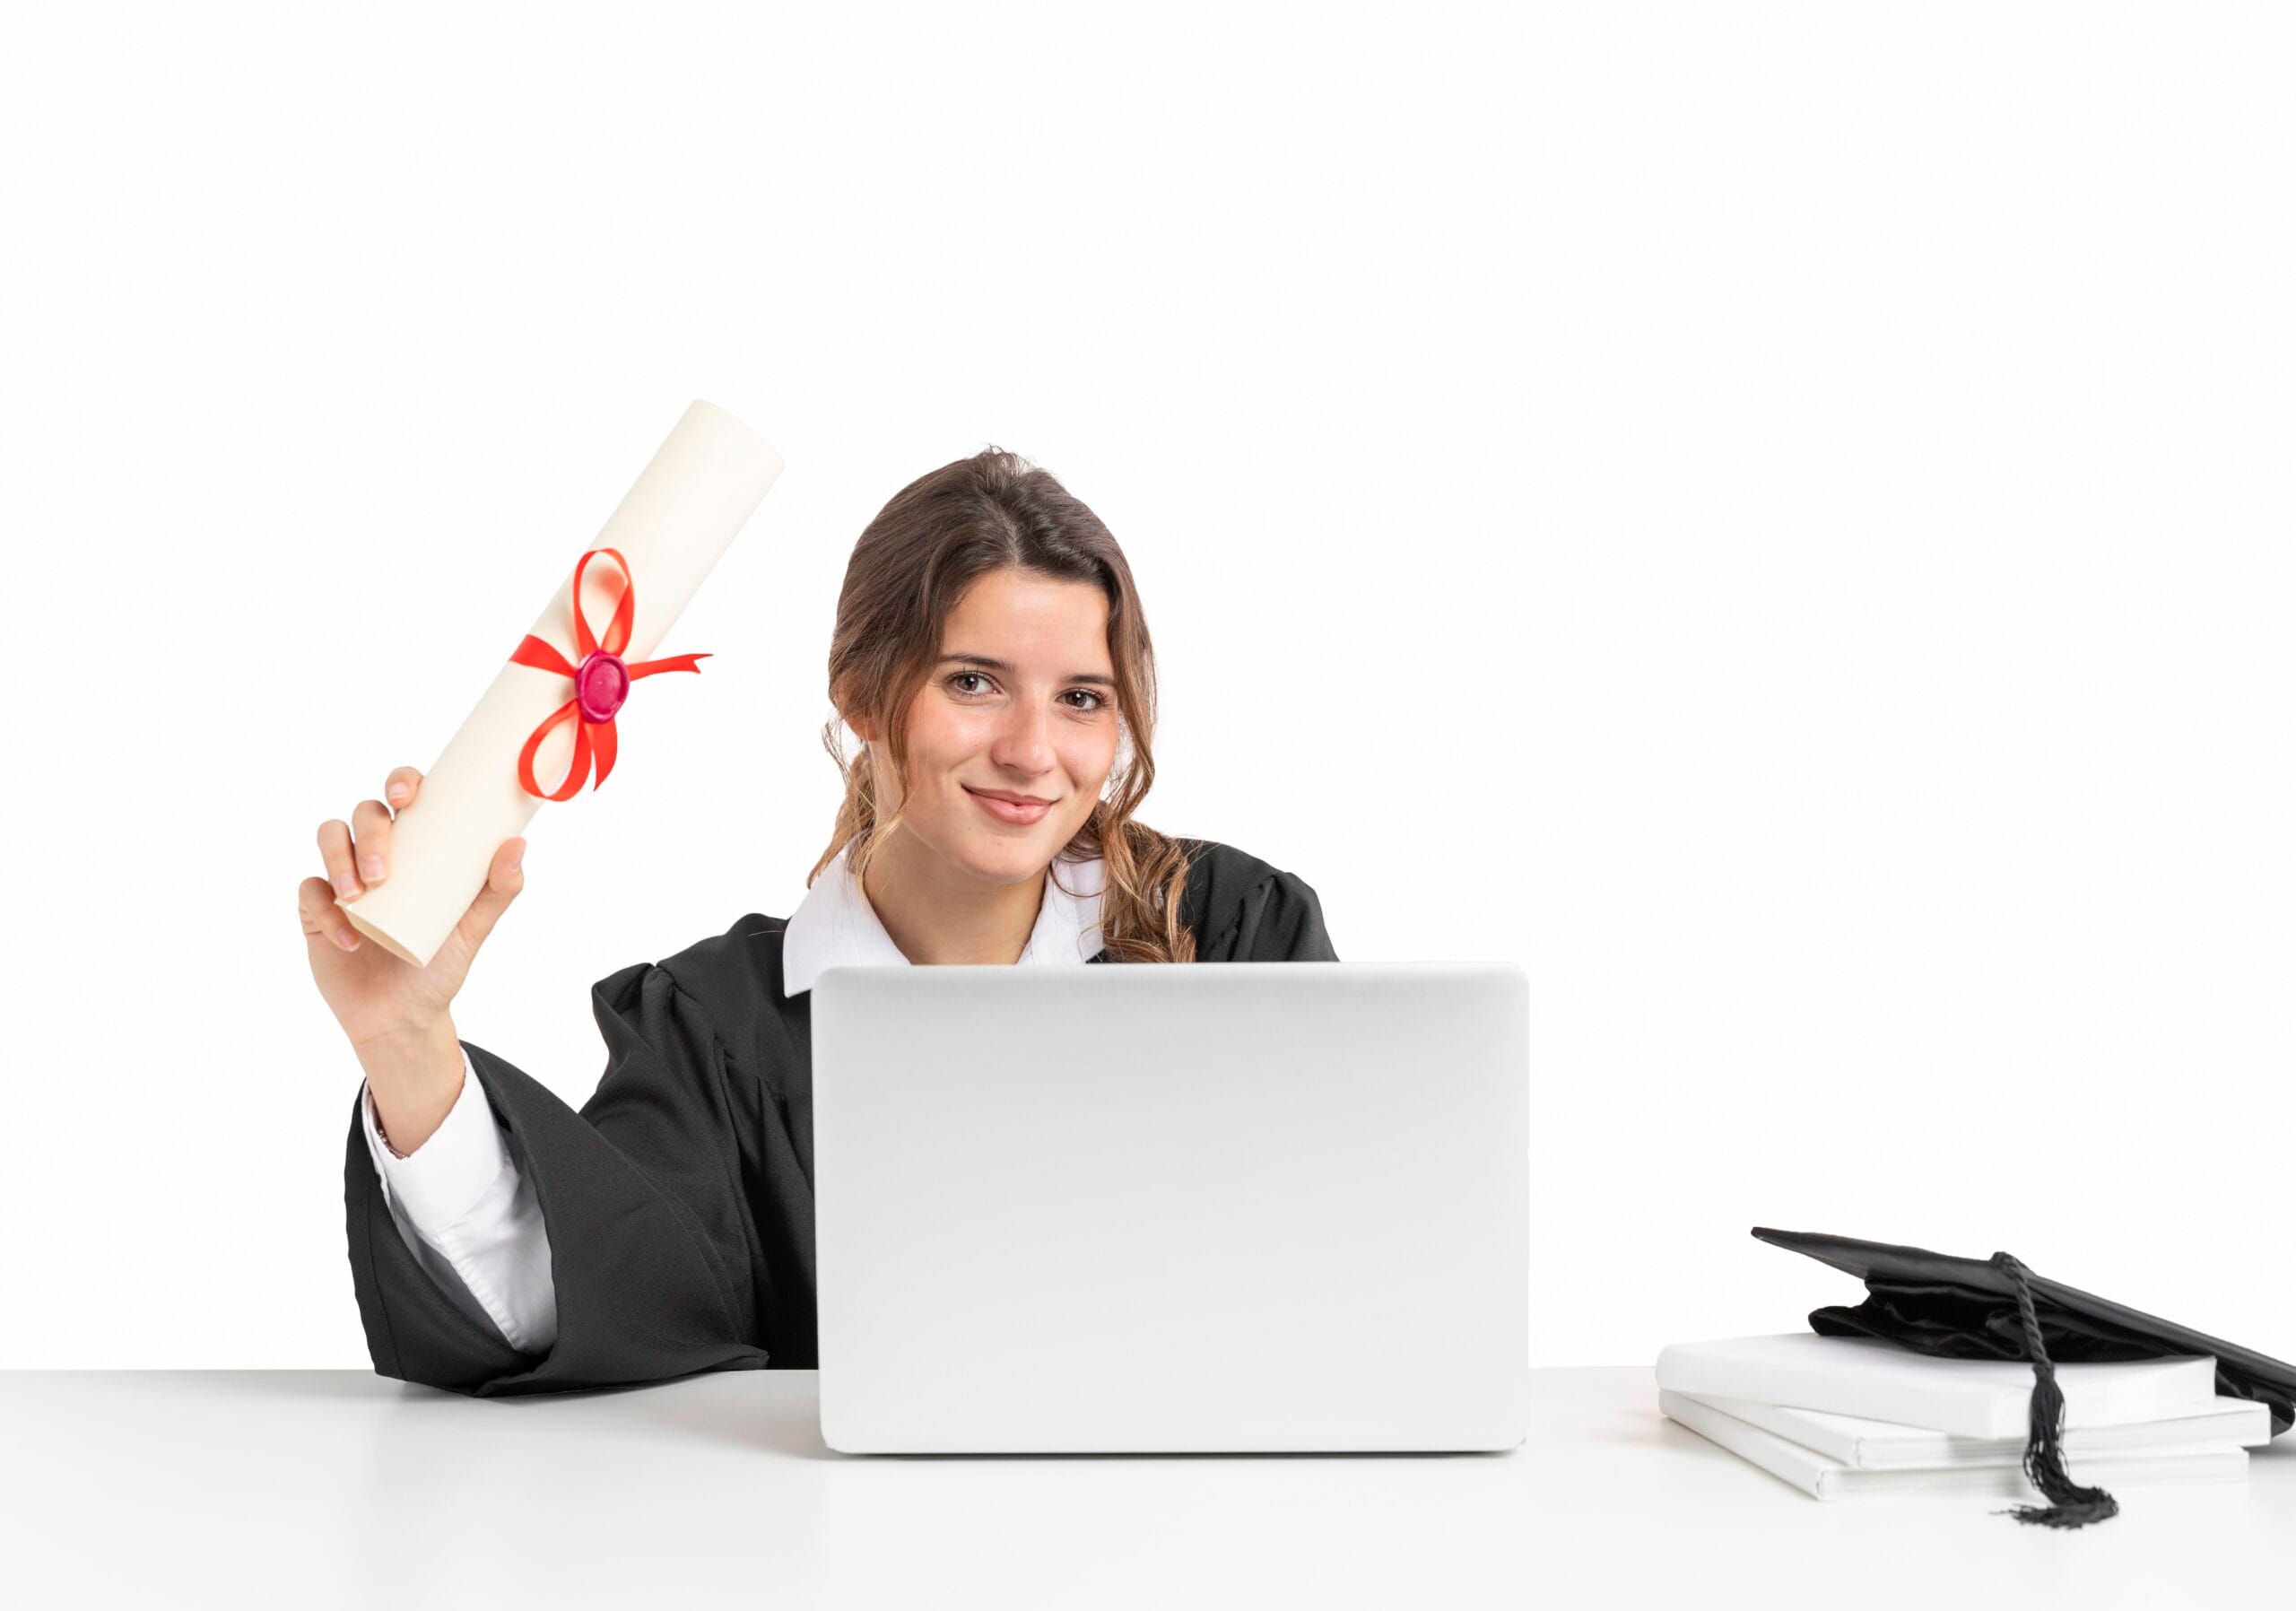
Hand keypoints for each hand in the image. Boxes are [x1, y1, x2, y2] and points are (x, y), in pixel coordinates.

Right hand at [298, 765, 526, 1047]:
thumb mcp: (474, 926)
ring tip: (360, 894)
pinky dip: (326, 912)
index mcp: (416, 845)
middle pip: (363, 814)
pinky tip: (348, 937)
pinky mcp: (316, 910)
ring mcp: (343, 879)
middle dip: (371, 834)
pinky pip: (310, 895)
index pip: (403, 796)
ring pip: (329, 840)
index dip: (401, 782)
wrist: (405, 1015)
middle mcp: (376, 853)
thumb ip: (500, 889)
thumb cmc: (441, 962)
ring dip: (340, 861)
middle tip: (385, 871)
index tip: (407, 797)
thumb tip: (517, 843)